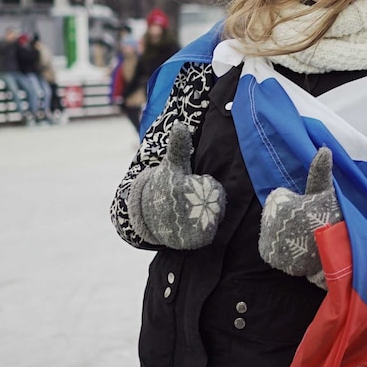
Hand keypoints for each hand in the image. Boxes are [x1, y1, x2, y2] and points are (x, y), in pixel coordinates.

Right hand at [128, 122, 225, 249]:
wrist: (148, 216)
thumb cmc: (166, 186)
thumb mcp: (172, 165)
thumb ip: (178, 147)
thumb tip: (179, 125)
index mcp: (184, 188)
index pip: (214, 187)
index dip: (205, 185)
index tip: (188, 188)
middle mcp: (187, 209)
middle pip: (217, 203)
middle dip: (207, 201)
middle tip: (189, 202)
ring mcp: (190, 227)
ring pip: (216, 218)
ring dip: (208, 215)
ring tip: (190, 214)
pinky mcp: (194, 242)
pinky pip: (210, 234)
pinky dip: (205, 230)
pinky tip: (191, 226)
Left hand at [259, 147, 342, 288]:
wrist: (334, 255)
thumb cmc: (329, 218)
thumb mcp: (325, 192)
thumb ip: (320, 171)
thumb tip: (325, 149)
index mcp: (280, 202)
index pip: (279, 197)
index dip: (294, 202)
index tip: (308, 211)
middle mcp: (269, 219)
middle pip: (274, 213)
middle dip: (288, 217)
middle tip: (307, 225)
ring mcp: (267, 238)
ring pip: (271, 230)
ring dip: (282, 233)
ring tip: (303, 238)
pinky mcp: (267, 254)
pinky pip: (269, 247)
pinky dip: (279, 249)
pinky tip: (295, 250)